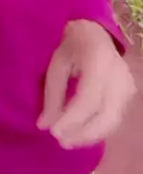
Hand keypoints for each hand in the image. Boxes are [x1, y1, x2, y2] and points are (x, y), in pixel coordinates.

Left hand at [38, 19, 135, 149]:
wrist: (95, 32)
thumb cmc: (72, 45)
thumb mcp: (57, 62)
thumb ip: (52, 94)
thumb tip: (43, 126)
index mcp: (99, 58)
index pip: (89, 97)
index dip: (72, 118)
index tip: (53, 131)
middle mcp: (119, 74)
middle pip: (106, 115)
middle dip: (83, 133)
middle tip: (61, 141)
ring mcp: (128, 85)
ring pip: (112, 122)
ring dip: (89, 136)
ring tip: (67, 140)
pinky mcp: (129, 95)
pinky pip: (114, 119)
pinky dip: (96, 130)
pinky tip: (80, 133)